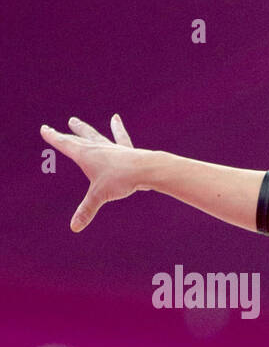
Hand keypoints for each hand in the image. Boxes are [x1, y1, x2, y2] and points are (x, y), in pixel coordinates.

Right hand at [40, 114, 149, 231]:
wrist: (145, 169)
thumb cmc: (121, 180)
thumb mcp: (100, 195)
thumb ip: (87, 210)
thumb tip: (74, 228)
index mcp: (85, 155)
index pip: (65, 144)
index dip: (53, 137)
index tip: (44, 129)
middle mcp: (96, 147)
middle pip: (77, 140)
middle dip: (65, 135)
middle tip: (56, 129)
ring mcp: (111, 147)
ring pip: (94, 135)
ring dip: (83, 130)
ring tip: (74, 121)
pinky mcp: (126, 150)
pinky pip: (119, 137)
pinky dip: (117, 128)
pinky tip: (115, 118)